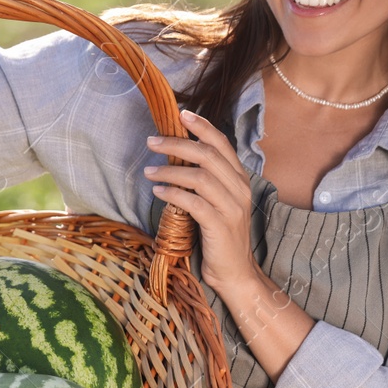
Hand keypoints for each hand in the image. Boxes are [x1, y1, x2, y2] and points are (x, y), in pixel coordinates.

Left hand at [144, 109, 260, 295]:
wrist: (235, 273)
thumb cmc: (219, 236)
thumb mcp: (216, 203)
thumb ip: (206, 181)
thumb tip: (179, 157)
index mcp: (239, 180)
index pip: (222, 144)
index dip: (203, 127)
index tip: (181, 114)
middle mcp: (239, 189)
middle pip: (208, 155)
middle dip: (177, 144)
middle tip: (151, 141)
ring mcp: (232, 207)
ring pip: (200, 177)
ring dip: (170, 170)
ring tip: (148, 170)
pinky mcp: (220, 225)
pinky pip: (194, 203)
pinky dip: (173, 193)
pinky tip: (158, 191)